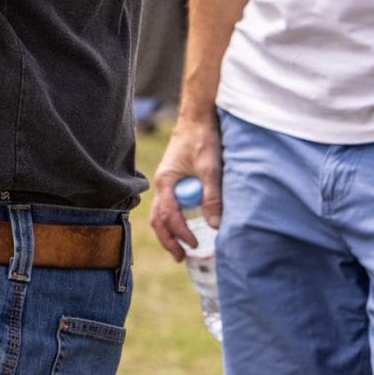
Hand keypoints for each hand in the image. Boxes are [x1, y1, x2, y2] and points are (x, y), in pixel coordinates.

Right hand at [147, 110, 222, 261]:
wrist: (199, 117)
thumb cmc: (203, 139)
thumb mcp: (211, 168)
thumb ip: (212, 197)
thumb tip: (215, 224)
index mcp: (166, 181)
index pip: (169, 215)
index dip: (181, 232)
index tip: (195, 244)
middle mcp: (163, 183)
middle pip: (158, 218)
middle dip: (168, 239)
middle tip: (181, 257)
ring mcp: (167, 182)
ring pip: (161, 213)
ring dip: (169, 232)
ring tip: (180, 248)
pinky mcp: (175, 179)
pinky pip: (169, 204)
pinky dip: (174, 219)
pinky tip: (184, 226)